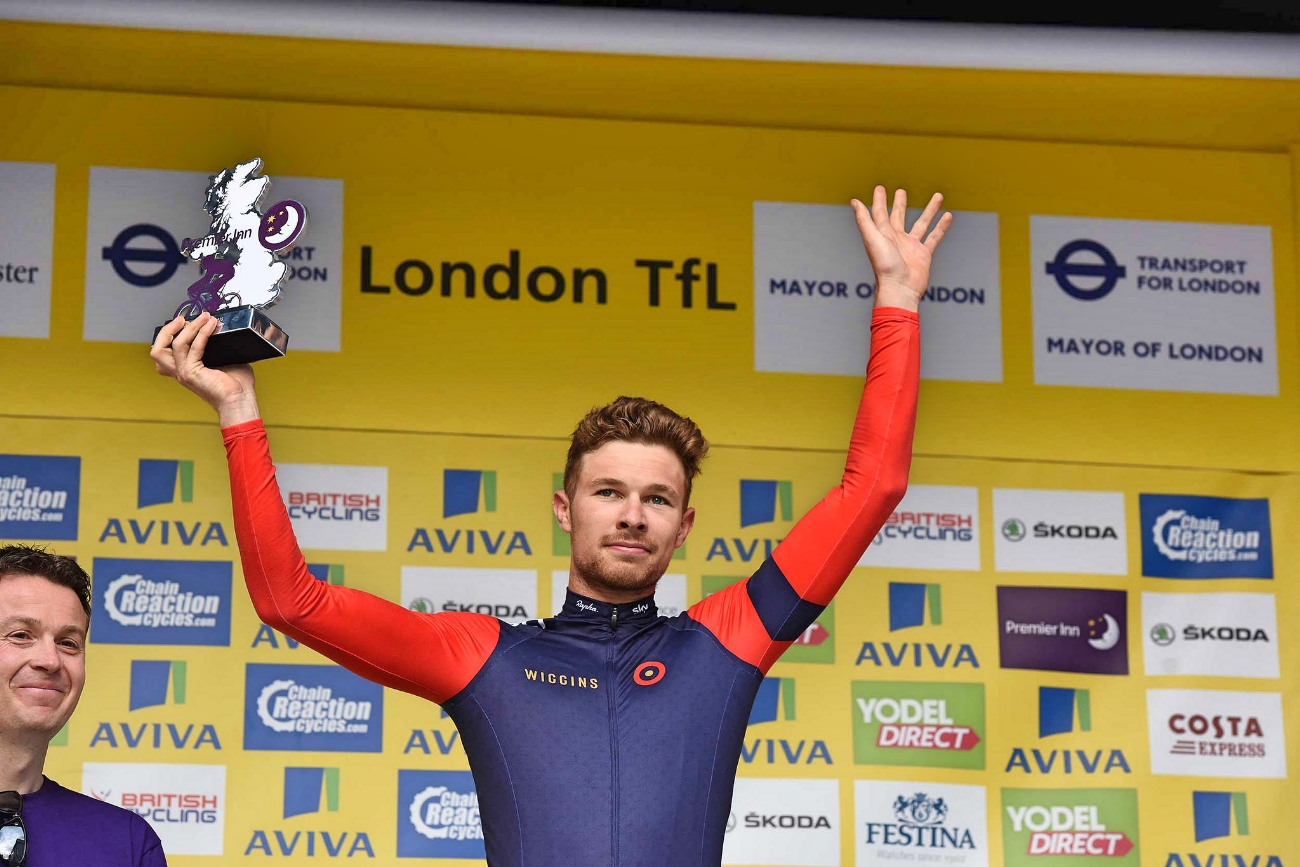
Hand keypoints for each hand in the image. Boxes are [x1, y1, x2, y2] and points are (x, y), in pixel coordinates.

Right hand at [150, 313, 260, 426]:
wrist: (240, 400)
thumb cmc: (236, 384)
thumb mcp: (222, 359)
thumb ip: (217, 345)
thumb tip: (222, 328)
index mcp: (185, 369)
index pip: (164, 351)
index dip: (170, 334)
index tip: (185, 321)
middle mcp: (180, 371)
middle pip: (157, 349)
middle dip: (168, 330)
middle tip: (183, 319)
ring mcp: (184, 373)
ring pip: (174, 344)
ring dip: (189, 327)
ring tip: (203, 317)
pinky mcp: (191, 373)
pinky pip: (193, 347)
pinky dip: (202, 333)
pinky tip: (211, 325)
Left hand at [851, 186, 952, 311]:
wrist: (900, 288)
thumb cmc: (884, 265)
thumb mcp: (872, 238)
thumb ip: (864, 220)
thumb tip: (854, 201)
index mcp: (882, 234)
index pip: (879, 213)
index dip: (879, 200)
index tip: (880, 188)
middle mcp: (896, 239)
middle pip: (898, 216)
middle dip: (899, 203)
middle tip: (901, 191)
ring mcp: (911, 246)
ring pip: (921, 223)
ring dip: (929, 209)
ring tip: (938, 195)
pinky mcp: (924, 254)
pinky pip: (934, 237)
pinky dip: (941, 227)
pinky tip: (948, 216)